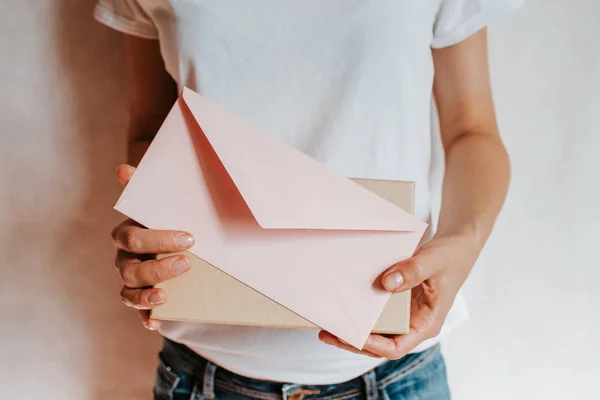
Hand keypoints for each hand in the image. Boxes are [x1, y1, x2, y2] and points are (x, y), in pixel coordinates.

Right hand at [111, 164, 194, 329]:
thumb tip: (123, 168)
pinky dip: (145, 317)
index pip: (131, 237)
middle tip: (187, 263)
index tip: (188, 238)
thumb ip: (143, 187)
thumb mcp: (161, 203)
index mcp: (127, 234)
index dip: (157, 239)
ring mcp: (130, 279)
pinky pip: (137, 311)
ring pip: (129, 291)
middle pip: (131, 267)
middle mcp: (125, 258)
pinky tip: (155, 322)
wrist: (175, 239)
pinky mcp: (140, 297)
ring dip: (146, 295)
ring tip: (165, 296)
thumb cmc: (166, 218)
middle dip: (158, 267)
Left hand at [319, 232, 480, 357]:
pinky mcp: (396, 301)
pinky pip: (375, 311)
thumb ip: (413, 271)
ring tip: (326, 323)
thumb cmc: (451, 256)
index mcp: (427, 323)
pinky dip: (359, 310)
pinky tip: (342, 303)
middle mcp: (413, 323)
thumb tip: (386, 283)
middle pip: (379, 342)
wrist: (457, 245)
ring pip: (375, 330)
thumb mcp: (434, 260)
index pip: (397, 346)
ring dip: (352, 328)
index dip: (374, 345)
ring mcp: (404, 314)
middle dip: (353, 340)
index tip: (354, 337)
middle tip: (327, 333)